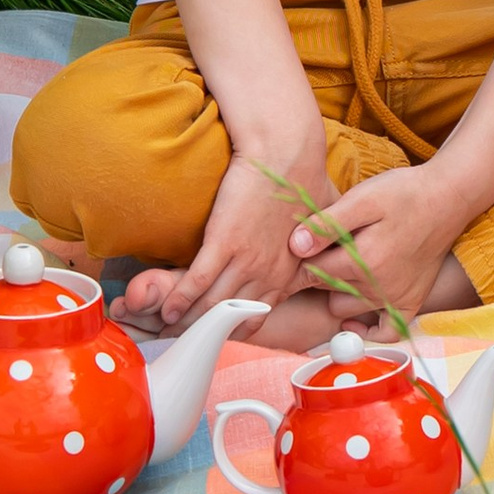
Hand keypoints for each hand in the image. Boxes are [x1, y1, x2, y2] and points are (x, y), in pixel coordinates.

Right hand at [115, 143, 328, 336]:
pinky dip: (181, 297)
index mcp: (291, 270)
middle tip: (188, 341)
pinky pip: (198, 279)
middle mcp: (269, 273)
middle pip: (234, 315)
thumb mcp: (323, 220)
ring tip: (172, 330)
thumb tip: (325, 243)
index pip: (262, 312)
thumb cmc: (305, 176)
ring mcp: (246, 260)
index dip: (239, 328)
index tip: (221, 335)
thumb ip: (319, 239)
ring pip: (214, 303)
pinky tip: (168, 308)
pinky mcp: (223, 241)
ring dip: (192, 320)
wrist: (285, 152)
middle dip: (209, 332)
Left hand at [288, 163, 464, 321]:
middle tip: (317, 251)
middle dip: (314, 274)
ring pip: (345, 309)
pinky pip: (385, 331)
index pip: (311, 272)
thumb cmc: (402, 194)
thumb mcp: (362, 199)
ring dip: (335, 293)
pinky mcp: (411, 302)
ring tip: (337, 266)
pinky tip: (356, 311)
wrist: (446, 198)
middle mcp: (378, 287)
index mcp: (362, 260)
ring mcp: (396, 298)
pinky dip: (367, 326)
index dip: (296, 261)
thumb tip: (295, 246)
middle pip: (325, 291)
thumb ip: (328, 224)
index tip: (289, 253)